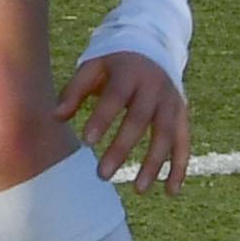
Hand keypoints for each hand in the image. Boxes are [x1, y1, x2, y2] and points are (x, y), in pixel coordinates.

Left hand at [60, 52, 189, 195]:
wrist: (151, 48)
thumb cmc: (112, 65)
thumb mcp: (92, 67)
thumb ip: (74, 91)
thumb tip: (55, 117)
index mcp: (129, 73)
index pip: (115, 98)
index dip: (102, 119)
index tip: (87, 142)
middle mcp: (154, 87)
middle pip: (139, 120)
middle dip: (122, 148)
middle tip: (102, 174)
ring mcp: (172, 102)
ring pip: (166, 135)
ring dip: (154, 164)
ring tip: (137, 189)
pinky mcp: (182, 115)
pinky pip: (184, 143)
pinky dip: (179, 168)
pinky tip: (170, 192)